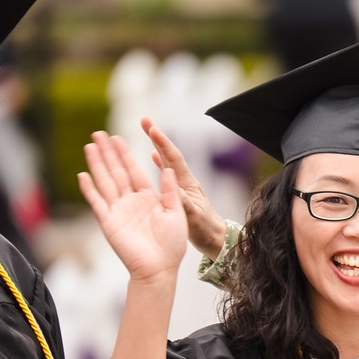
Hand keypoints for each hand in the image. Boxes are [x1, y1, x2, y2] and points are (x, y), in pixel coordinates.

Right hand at [80, 131, 187, 283]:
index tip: (118, 138)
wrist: (158, 268)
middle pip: (116, 171)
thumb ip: (169, 191)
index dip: (125, 154)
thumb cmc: (171, 246)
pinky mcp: (109, 222)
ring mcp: (118, 211)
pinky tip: (83, 175)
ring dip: (97, 164)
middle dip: (107, 153)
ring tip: (89, 146)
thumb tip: (168, 168)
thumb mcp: (176, 213)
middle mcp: (131, 201)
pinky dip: (89, 189)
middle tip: (98, 134)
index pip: (133, 170)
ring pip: (105, 181)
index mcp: (148, 198)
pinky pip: (97, 202)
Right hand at [142, 118, 229, 258]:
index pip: (173, 158)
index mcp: (186, 184)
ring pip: (163, 162)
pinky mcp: (176, 194)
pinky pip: (162, 175)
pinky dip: (155, 165)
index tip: (151, 128)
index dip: (162, 143)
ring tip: (144, 133)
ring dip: (153, 147)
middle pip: (167, 154)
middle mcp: (182, 181)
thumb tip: (172, 186)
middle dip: (155, 137)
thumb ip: (183, 201)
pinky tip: (148, 158)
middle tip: (144, 119)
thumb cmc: (205, 230)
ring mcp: (179, 187)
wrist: (214, 239)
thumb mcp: (193, 217)